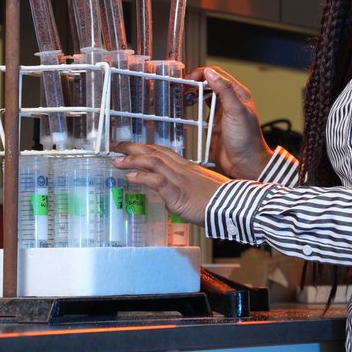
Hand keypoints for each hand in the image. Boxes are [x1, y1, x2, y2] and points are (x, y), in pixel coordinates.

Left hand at [113, 142, 230, 224]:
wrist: (236, 206)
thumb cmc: (222, 201)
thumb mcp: (202, 191)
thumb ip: (185, 191)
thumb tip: (172, 197)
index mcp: (188, 168)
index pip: (162, 151)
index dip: (145, 147)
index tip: (131, 146)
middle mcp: (183, 170)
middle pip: (155, 151)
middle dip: (133, 147)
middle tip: (115, 145)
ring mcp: (181, 180)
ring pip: (154, 162)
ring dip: (133, 160)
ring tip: (118, 161)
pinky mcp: (180, 193)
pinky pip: (158, 181)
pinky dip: (144, 177)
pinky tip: (132, 177)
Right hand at [186, 66, 273, 179]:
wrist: (245, 163)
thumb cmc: (247, 139)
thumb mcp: (236, 111)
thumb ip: (224, 91)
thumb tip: (210, 73)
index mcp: (238, 94)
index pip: (218, 75)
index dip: (202, 73)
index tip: (189, 78)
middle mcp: (229, 101)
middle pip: (209, 84)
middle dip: (194, 82)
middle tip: (181, 85)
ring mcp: (221, 113)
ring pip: (204, 96)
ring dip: (192, 93)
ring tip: (181, 94)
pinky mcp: (213, 124)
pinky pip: (200, 112)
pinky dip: (192, 108)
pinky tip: (185, 108)